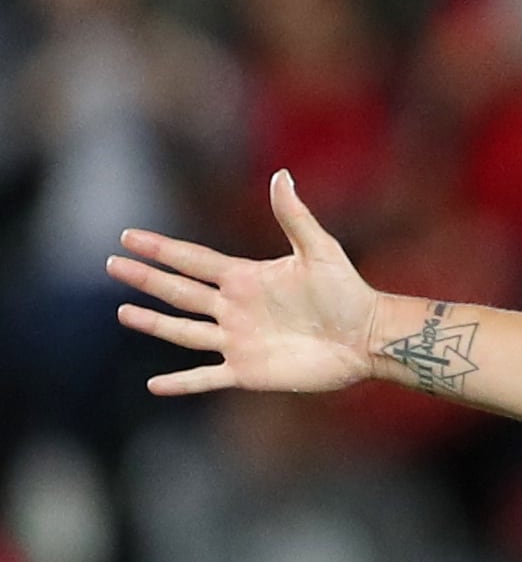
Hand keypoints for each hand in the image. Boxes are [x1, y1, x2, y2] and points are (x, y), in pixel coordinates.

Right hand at [110, 172, 383, 397]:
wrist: (367, 337)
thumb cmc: (348, 292)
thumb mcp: (320, 250)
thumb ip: (294, 216)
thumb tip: (281, 175)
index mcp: (246, 279)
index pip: (192, 261)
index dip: (161, 249)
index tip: (128, 236)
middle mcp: (235, 308)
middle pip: (179, 292)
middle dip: (146, 279)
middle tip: (112, 264)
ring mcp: (238, 340)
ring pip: (184, 332)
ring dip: (153, 324)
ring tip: (124, 313)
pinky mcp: (248, 371)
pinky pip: (206, 378)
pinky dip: (181, 383)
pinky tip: (154, 387)